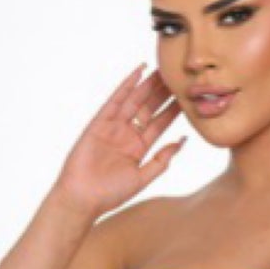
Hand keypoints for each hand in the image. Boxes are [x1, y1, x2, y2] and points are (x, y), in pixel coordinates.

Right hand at [51, 63, 186, 220]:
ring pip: (134, 100)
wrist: (83, 198)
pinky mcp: (99, 122)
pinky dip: (126, 85)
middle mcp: (127, 134)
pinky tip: (138, 72)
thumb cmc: (110, 194)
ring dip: (148, 84)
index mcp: (139, 147)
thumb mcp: (143, 178)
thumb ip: (162, 160)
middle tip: (176, 75)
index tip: (186, 95)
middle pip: (148, 108)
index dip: (172, 109)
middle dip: (162, 92)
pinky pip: (115, 100)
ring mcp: (113, 127)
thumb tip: (182, 141)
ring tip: (162, 69)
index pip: (159, 123)